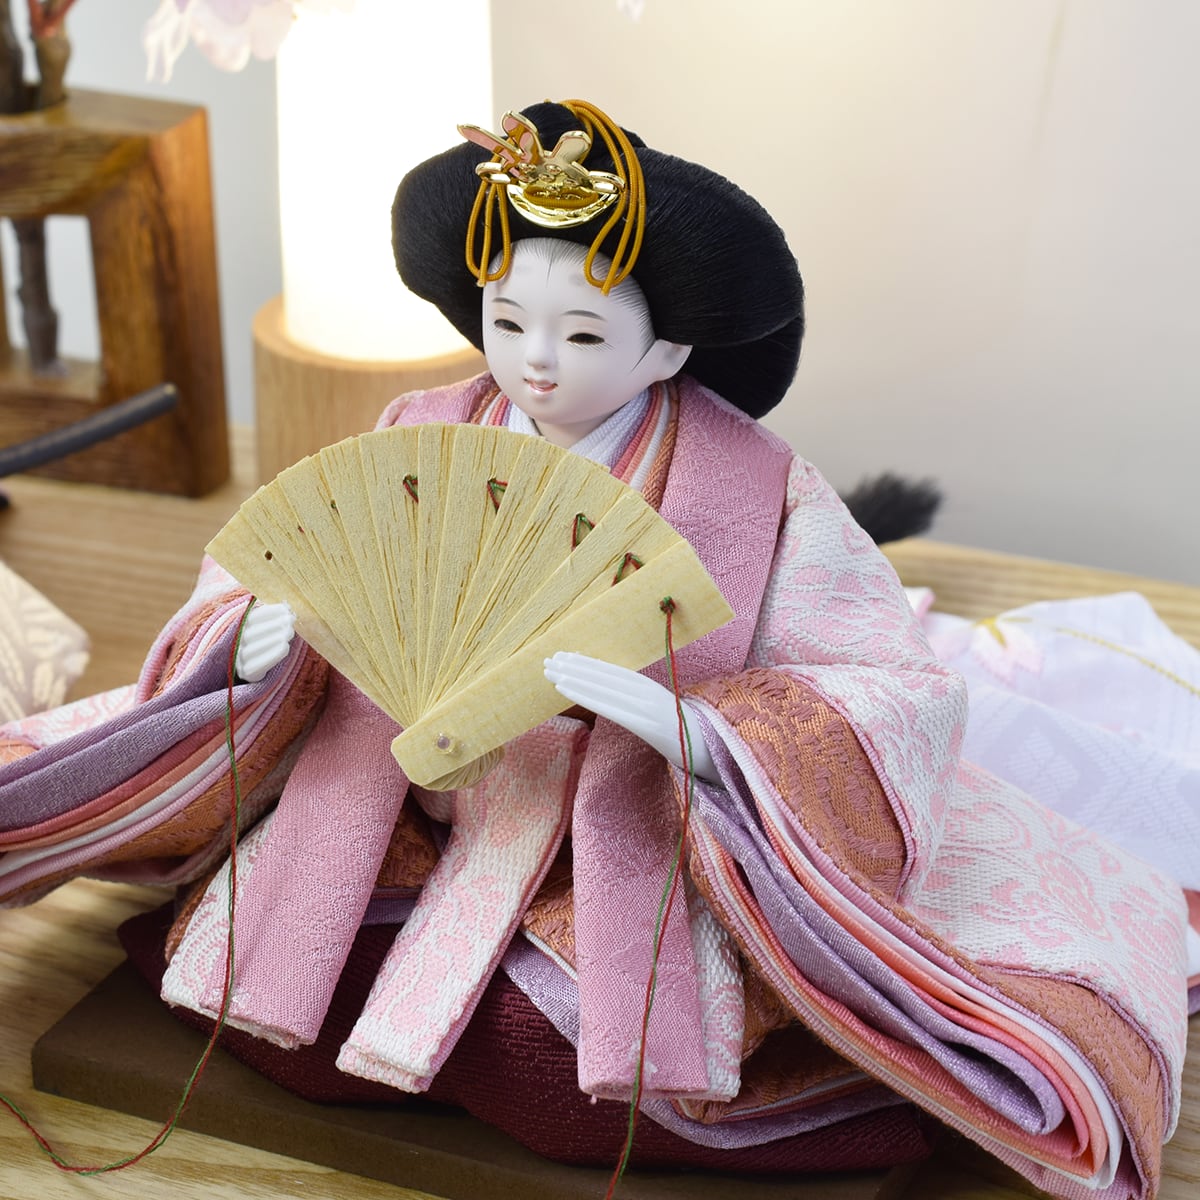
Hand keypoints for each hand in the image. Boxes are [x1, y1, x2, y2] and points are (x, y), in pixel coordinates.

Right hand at [235, 601, 295, 682]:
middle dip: (273, 625)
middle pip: (251, 633)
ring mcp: (238, 659)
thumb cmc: (268, 640)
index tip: (286, 609)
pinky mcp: (246, 672)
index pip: (250, 618)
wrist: (259, 664)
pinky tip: (286, 647)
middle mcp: (234, 643)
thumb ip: (275, 617)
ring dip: (274, 639)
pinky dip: (273, 655)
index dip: (268, 612)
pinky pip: (258, 665)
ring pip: (253, 649)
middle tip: (290, 621)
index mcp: (238, 628)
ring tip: (290, 632)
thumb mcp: (268, 626)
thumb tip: (287, 608)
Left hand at [543, 651, 717, 781]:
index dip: (589, 664)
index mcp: (652, 690)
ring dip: (574, 677)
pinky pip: (610, 708)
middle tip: (547, 659)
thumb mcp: (661, 717)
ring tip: (550, 670)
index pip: (614, 673)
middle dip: (575, 667)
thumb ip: (641, 707)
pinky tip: (565, 689)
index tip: (566, 656)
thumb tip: (617, 702)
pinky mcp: (648, 725)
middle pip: (605, 677)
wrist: (717, 755)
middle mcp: (649, 693)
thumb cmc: (686, 739)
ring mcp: (649, 708)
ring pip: (603, 688)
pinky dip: (585, 695)